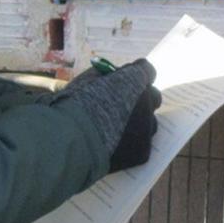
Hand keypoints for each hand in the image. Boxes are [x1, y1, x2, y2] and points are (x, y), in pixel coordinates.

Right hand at [50, 58, 161, 172]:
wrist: (71, 141)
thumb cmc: (73, 107)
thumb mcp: (86, 81)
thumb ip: (104, 76)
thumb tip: (111, 75)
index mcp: (133, 79)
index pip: (146, 71)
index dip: (136, 75)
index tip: (128, 79)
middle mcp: (146, 102)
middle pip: (152, 97)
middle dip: (141, 99)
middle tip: (124, 106)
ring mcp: (146, 128)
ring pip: (149, 123)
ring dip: (138, 123)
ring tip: (116, 131)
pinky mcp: (142, 152)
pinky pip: (141, 145)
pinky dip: (131, 145)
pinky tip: (114, 148)